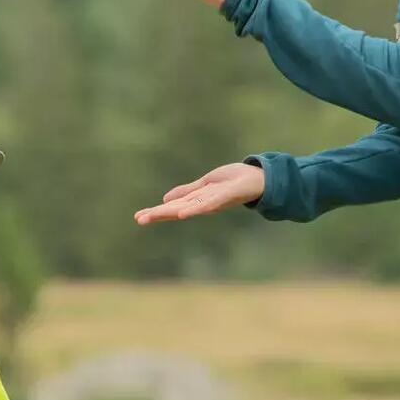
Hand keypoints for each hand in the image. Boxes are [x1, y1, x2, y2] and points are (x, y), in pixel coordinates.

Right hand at [134, 162, 265, 224]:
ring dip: (172, 212)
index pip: (173, 207)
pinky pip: (209, 204)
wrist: (261, 179)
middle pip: (177, 209)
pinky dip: (196, 209)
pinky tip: (183, 214)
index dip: (156, 211)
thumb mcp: (206, 184)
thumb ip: (187, 192)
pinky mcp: (226, 196)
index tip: (138, 217)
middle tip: (139, 220)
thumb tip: (166, 199)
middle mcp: (204, 203)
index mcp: (198, 200)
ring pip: (189, 208)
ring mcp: (215, 200)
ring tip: (155, 215)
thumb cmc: (235, 181)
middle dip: (158, 214)